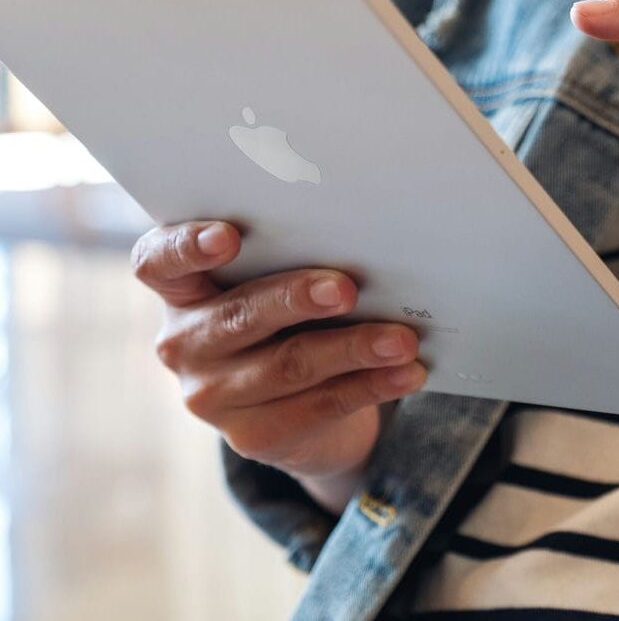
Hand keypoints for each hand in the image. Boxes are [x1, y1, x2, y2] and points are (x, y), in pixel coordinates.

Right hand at [131, 221, 426, 508]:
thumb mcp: (276, 279)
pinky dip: (371, 385)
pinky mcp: (254, 436)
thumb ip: (292, 256)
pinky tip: (406, 372)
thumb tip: (361, 235)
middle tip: (345, 288)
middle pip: (238, 315)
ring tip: (401, 339)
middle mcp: (184, 343)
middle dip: (296, 298)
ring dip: (353, 348)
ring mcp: (213, 396)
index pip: (159, 262)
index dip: (188, 247)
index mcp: (181, 289)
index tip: (228, 236)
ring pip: (288, 365)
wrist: (295, 400)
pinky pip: (320, 406)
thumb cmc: (287, 311)